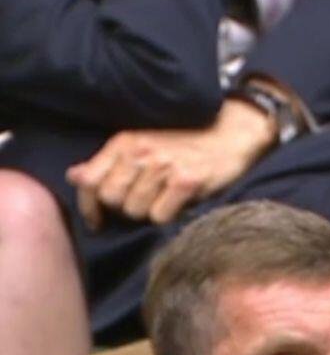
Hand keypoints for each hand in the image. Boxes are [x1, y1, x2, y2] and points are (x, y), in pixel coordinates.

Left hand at [66, 98, 276, 229]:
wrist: (230, 135)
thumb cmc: (186, 143)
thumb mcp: (142, 145)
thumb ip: (109, 163)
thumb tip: (74, 176)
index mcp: (125, 142)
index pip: (88, 180)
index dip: (88, 205)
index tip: (97, 220)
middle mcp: (140, 152)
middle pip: (111, 199)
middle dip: (123, 209)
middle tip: (143, 204)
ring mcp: (164, 166)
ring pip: (135, 211)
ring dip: (148, 213)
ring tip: (164, 201)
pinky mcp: (186, 181)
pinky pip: (160, 216)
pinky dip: (168, 216)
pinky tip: (179, 204)